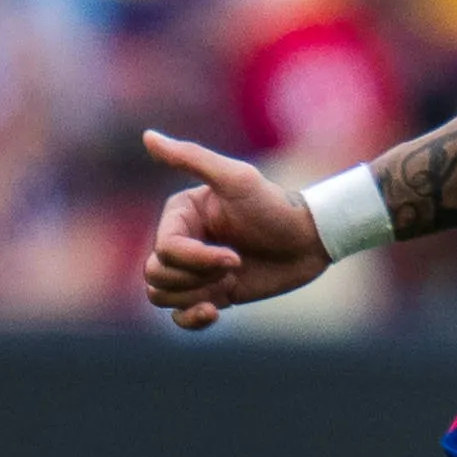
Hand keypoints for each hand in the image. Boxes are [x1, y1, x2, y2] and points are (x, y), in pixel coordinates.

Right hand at [137, 131, 336, 330]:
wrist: (309, 240)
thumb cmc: (275, 206)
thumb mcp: (236, 179)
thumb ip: (191, 158)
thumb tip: (148, 136)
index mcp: (180, 214)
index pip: (164, 249)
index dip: (196, 259)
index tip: (234, 257)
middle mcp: (181, 239)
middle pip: (155, 274)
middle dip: (194, 278)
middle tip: (234, 266)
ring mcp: (194, 269)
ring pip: (160, 295)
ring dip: (194, 296)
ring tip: (229, 284)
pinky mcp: (208, 292)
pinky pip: (177, 316)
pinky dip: (190, 319)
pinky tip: (215, 312)